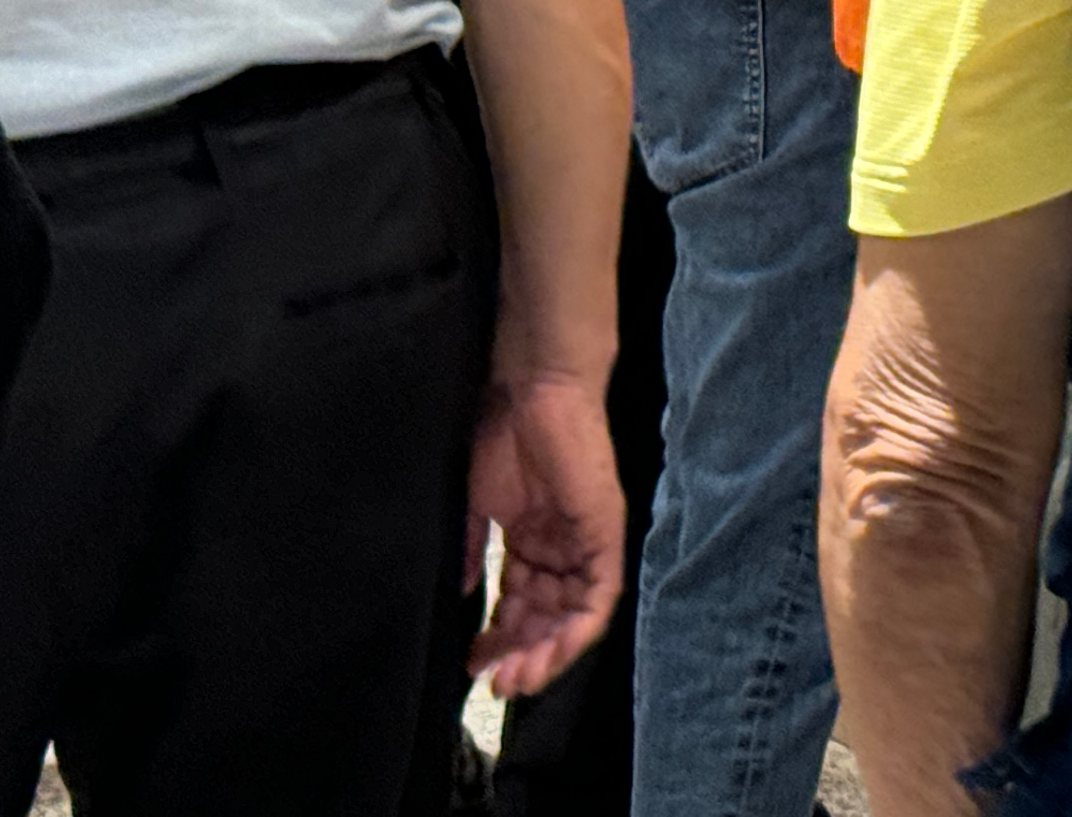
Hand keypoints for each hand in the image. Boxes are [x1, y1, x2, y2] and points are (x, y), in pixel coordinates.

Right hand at [465, 368, 628, 695]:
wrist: (527, 386)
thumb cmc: (500, 433)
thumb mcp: (477, 505)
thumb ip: (474, 552)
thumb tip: (465, 597)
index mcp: (534, 540)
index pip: (523, 605)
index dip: (500, 640)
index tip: (474, 665)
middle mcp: (564, 546)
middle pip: (549, 618)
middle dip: (522, 655)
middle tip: (495, 684)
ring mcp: (588, 539)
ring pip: (576, 617)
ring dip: (547, 654)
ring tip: (515, 679)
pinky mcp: (606, 530)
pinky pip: (601, 594)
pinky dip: (578, 630)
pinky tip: (550, 654)